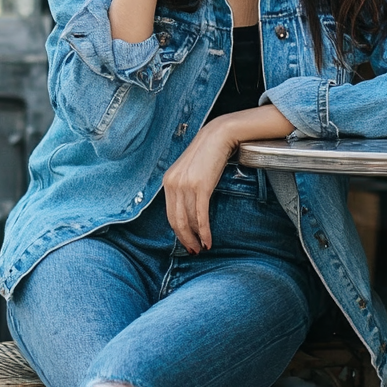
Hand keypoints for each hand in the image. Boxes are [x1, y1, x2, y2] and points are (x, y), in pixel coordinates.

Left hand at [162, 119, 237, 253]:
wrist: (219, 136)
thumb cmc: (207, 153)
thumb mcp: (189, 171)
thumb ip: (184, 187)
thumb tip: (189, 211)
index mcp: (168, 181)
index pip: (169, 213)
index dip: (178, 231)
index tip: (187, 241)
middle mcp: (173, 184)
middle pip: (176, 220)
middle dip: (185, 239)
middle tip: (194, 251)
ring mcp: (185, 185)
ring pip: (188, 220)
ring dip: (195, 238)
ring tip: (202, 248)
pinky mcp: (200, 187)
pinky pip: (200, 216)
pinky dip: (204, 231)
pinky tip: (208, 240)